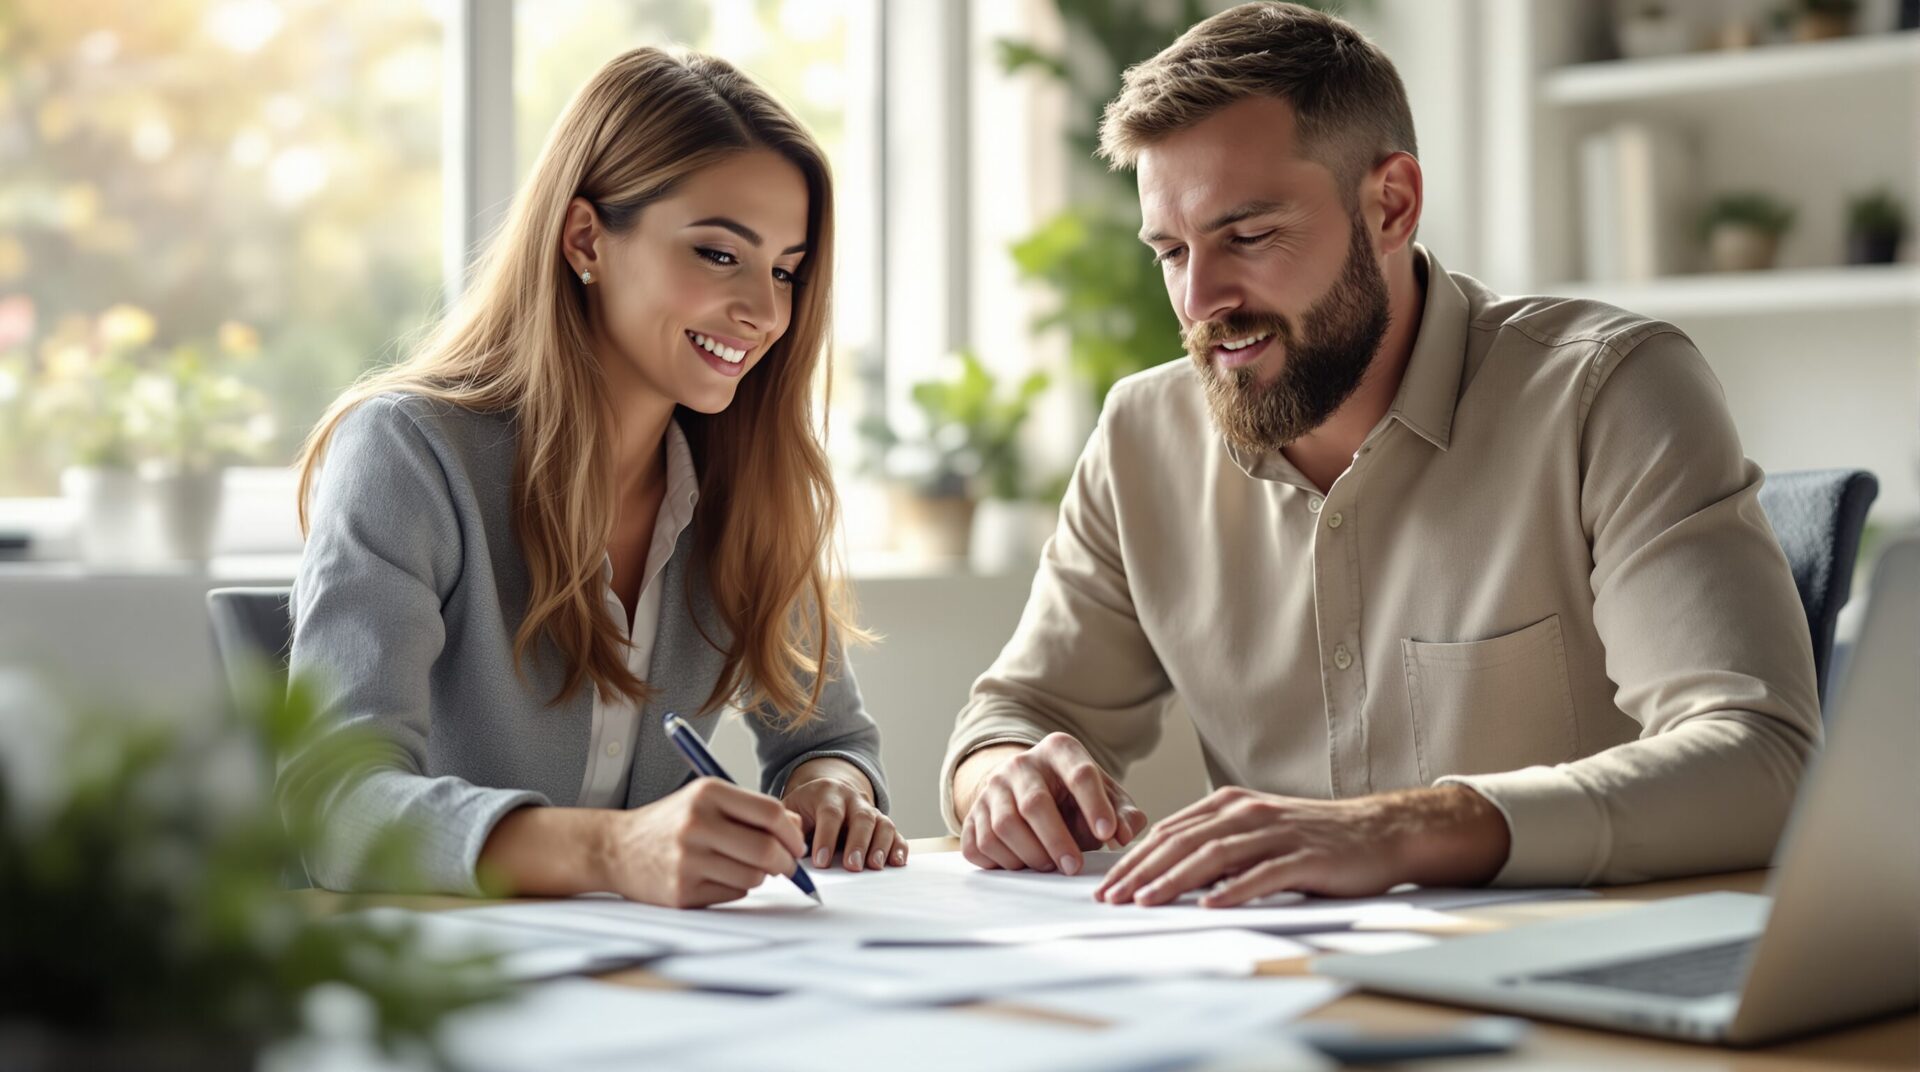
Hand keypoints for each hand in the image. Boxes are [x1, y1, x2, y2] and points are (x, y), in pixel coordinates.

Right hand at [599, 777, 806, 907]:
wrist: (616, 849)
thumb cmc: (670, 823)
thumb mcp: (706, 800)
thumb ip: (752, 810)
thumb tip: (797, 829)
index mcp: (707, 793)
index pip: (771, 813)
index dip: (793, 832)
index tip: (796, 842)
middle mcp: (697, 824)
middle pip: (767, 850)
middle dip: (787, 862)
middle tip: (787, 864)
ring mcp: (688, 860)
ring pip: (754, 876)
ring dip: (761, 875)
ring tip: (746, 866)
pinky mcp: (682, 892)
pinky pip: (734, 894)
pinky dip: (737, 887)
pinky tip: (720, 876)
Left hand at [782, 757, 904, 871]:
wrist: (829, 789)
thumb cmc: (806, 807)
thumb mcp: (792, 808)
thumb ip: (788, 826)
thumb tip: (785, 850)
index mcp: (828, 793)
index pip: (830, 814)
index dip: (827, 838)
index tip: (821, 862)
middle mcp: (854, 799)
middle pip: (862, 818)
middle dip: (858, 843)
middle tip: (852, 866)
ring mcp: (871, 811)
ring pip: (882, 824)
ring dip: (880, 846)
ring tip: (874, 866)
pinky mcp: (883, 824)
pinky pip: (896, 833)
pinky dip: (898, 848)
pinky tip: (896, 862)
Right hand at [957, 732, 1148, 875]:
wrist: (1024, 791)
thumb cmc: (1073, 798)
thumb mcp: (1105, 797)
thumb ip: (1123, 814)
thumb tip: (1124, 833)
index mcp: (1059, 751)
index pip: (1079, 774)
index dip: (1095, 806)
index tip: (1108, 835)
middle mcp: (1020, 764)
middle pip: (1034, 805)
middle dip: (1057, 841)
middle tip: (1074, 867)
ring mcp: (991, 789)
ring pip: (1004, 827)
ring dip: (1031, 855)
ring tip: (1049, 865)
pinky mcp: (972, 815)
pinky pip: (981, 844)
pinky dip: (1004, 862)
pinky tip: (1022, 862)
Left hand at [1094, 785, 1510, 907]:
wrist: (1379, 832)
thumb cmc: (1314, 838)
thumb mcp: (1257, 832)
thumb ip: (1218, 843)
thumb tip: (1170, 870)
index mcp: (1230, 805)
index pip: (1169, 831)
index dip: (1134, 857)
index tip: (1107, 882)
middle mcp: (1247, 813)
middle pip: (1182, 841)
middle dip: (1141, 870)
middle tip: (1111, 896)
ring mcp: (1276, 833)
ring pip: (1214, 855)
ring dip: (1175, 879)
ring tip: (1146, 901)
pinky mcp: (1304, 857)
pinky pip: (1263, 874)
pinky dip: (1233, 889)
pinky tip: (1210, 904)